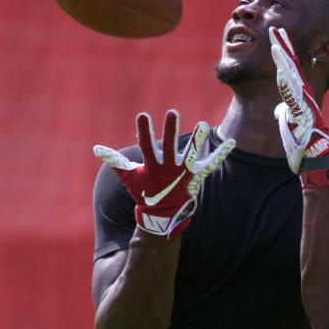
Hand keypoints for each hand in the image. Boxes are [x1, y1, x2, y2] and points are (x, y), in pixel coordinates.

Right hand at [93, 109, 234, 238]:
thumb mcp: (128, 176)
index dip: (144, 131)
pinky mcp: (196, 177)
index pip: (146, 145)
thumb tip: (96, 149)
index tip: (143, 115)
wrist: (162, 215)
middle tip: (173, 113)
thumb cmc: (145, 192)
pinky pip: (211, 164)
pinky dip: (221, 153)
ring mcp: (184, 173)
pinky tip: (232, 142)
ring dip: (198, 141)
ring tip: (203, 125)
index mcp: (152, 166)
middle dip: (171, 130)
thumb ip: (115, 160)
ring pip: (192, 154)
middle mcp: (169, 168)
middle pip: (170, 146)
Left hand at [269, 26, 328, 188]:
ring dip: (285, 59)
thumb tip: (281, 108)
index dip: (284, 54)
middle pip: (292, 67)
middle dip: (284, 48)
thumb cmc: (304, 147)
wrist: (317, 162)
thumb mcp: (293, 126)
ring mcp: (305, 103)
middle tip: (275, 29)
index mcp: (299, 98)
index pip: (290, 71)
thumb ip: (288, 114)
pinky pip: (295, 95)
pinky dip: (289, 82)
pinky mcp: (305, 113)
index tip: (276, 38)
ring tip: (276, 42)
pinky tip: (282, 71)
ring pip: (293, 77)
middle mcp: (304, 97)